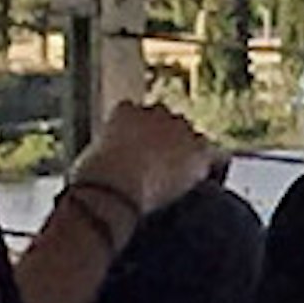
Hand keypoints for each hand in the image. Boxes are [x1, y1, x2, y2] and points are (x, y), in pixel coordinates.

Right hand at [74, 98, 224, 226]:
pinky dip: (216, 172)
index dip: (144, 142)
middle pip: (171, 126)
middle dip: (169, 148)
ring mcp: (180, 127)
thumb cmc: (91, 186)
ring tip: (186, 188)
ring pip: (194, 140)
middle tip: (164, 178)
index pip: (142, 117)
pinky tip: (210, 191)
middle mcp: (155, 111)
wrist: (114, 188)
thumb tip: (88, 189)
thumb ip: (95, 171)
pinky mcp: (200, 149)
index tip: (139, 162)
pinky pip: (219, 157)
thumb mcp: (84, 171)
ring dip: (190, 160)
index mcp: (124, 111)